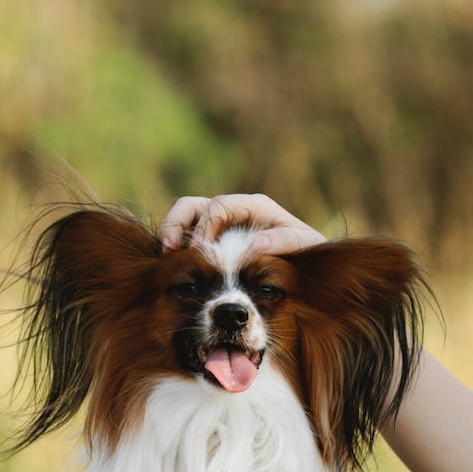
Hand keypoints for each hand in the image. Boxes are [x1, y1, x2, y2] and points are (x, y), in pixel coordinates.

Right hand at [157, 193, 325, 255]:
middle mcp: (234, 211)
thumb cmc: (308, 253)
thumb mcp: (305, 245)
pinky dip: (176, 247)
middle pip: (194, 206)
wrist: (309, 265)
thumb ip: (285, 241)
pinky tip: (171, 265)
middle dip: (177, 224)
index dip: (206, 225)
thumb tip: (257, 243)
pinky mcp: (213, 241)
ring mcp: (220, 225)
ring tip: (164, 255)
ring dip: (171, 233)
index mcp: (254, 206)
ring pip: (185, 218)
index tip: (199, 251)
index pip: (220, 206)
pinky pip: (188, 237)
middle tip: (168, 249)